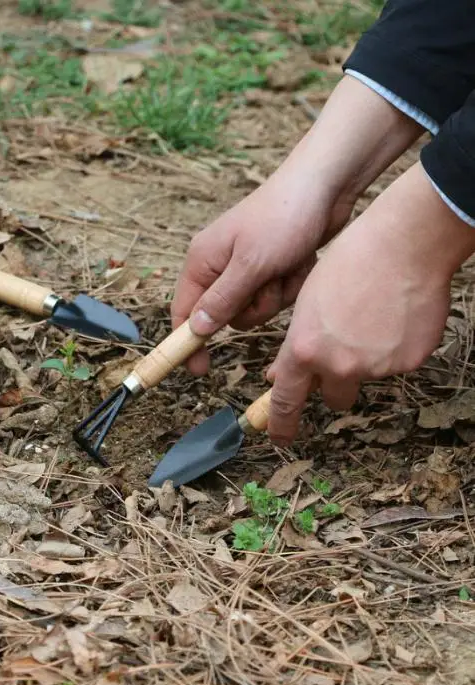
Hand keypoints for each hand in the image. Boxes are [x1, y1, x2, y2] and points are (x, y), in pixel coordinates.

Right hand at [171, 171, 351, 375]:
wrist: (326, 185)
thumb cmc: (283, 218)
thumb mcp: (250, 265)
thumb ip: (222, 300)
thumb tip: (195, 329)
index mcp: (203, 261)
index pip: (184, 311)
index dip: (188, 342)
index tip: (199, 370)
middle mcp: (220, 265)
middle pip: (226, 315)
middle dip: (253, 307)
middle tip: (268, 283)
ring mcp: (246, 266)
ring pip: (256, 308)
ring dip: (276, 295)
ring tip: (288, 266)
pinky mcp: (270, 266)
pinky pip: (276, 295)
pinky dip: (291, 284)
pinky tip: (300, 260)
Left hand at [266, 162, 474, 444]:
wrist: (401, 245)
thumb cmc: (348, 263)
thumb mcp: (306, 302)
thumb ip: (296, 345)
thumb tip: (280, 374)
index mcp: (305, 349)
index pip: (286, 399)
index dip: (280, 423)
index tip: (277, 437)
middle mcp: (338, 366)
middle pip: (334, 397)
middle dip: (335, 383)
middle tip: (344, 353)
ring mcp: (376, 367)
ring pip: (367, 377)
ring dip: (367, 359)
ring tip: (374, 317)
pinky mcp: (408, 362)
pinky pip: (397, 364)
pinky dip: (396, 348)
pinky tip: (396, 316)